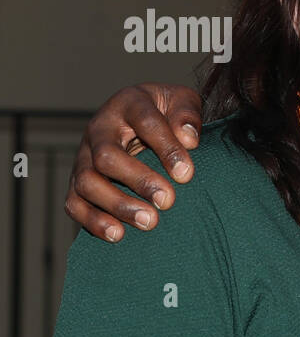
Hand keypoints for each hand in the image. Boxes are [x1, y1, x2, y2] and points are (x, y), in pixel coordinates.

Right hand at [65, 84, 202, 240]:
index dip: (166, 148)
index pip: (145, 122)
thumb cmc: (167, 112)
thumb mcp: (182, 101)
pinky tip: (118, 235)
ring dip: (117, 205)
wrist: (143, 120)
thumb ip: (187, 115)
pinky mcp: (77, 181)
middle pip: (107, 156)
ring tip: (148, 222)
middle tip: (167, 201)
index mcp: (128, 103)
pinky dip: (92, 221)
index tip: (186, 174)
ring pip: (87, 182)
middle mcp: (99, 129)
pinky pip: (74, 203)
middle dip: (138, 180)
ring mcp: (84, 156)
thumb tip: (189, 139)